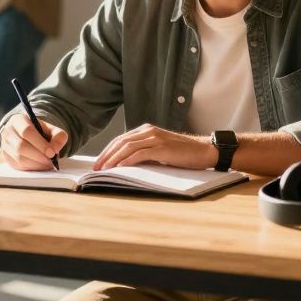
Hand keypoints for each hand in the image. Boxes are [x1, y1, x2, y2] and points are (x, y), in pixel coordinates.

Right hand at [0, 113, 68, 170]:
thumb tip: (54, 150)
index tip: (52, 152)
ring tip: (48, 163)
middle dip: (39, 156)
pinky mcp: (6, 158)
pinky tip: (40, 165)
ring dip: (36, 163)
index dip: (40, 143)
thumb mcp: (51, 129)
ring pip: (19, 158)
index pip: (27, 131)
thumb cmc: (39, 132)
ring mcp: (5, 146)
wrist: (26, 135)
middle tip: (51, 160)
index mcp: (18, 120)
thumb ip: (58, 136)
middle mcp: (8, 132)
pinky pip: (18, 166)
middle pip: (21, 146)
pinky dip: (32, 167)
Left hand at [93, 124, 215, 170]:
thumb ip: (145, 153)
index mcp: (146, 130)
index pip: (121, 139)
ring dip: (113, 159)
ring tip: (104, 169)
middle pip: (120, 142)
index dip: (107, 150)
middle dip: (106, 155)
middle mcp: (149, 131)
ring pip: (127, 147)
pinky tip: (120, 168)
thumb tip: (125, 164)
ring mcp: (155, 138)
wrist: (204, 150)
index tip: (98, 162)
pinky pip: (140, 154)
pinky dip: (127, 161)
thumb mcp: (160, 150)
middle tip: (96, 167)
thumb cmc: (183, 153)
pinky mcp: (162, 148)